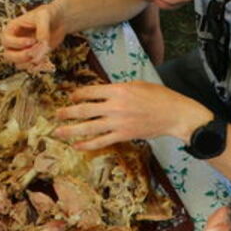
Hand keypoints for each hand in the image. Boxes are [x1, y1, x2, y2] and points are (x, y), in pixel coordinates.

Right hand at [1, 3, 64, 67]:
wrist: (59, 21)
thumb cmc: (48, 14)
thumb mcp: (44, 16)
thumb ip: (42, 28)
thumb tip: (42, 43)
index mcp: (12, 28)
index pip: (6, 40)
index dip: (17, 43)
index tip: (32, 40)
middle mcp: (14, 41)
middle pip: (8, 55)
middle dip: (22, 56)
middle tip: (35, 52)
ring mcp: (22, 51)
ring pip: (18, 64)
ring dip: (30, 63)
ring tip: (43, 55)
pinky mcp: (32, 57)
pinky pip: (29, 68)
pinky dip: (37, 67)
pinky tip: (46, 61)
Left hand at [55, 81, 212, 149]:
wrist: (174, 114)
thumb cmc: (158, 96)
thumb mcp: (136, 84)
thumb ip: (117, 89)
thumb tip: (101, 92)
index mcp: (118, 90)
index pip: (90, 92)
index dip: (77, 94)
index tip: (71, 97)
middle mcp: (115, 106)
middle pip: (84, 110)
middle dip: (68, 112)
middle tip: (56, 114)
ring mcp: (118, 123)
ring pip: (89, 128)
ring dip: (71, 130)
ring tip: (57, 132)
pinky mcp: (123, 135)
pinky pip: (101, 141)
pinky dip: (87, 144)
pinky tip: (77, 145)